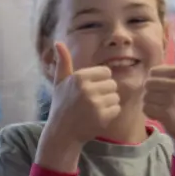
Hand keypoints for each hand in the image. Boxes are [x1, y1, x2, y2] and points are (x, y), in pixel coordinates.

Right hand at [39, 43, 120, 170]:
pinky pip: (117, 109)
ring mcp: (95, 104)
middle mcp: (87, 89)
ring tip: (92, 110)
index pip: (106, 72)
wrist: (61, 133)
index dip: (99, 81)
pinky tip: (96, 118)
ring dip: (108, 103)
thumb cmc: (62, 105)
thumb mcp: (60, 83)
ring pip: (116, 97)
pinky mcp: (103, 117)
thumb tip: (58, 42)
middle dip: (104, 92)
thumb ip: (63, 62)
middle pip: (112, 84)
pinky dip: (110, 114)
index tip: (88, 90)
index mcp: (79, 77)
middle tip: (90, 102)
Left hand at [144, 40, 174, 159]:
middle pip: (148, 84)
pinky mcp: (168, 113)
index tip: (168, 91)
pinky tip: (163, 116)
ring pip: (146, 97)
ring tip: (165, 108)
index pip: (153, 72)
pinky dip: (151, 114)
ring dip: (151, 104)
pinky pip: (146, 109)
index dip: (156, 83)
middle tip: (165, 101)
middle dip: (152, 94)